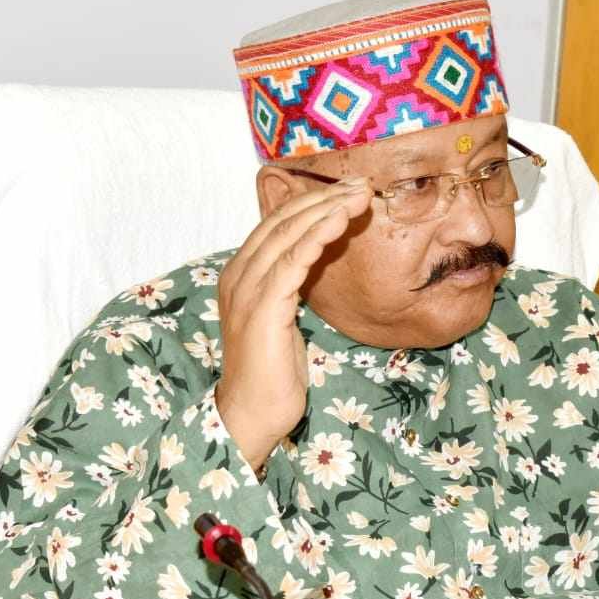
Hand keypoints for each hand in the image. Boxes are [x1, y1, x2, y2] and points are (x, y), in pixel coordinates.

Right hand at [216, 177, 373, 469]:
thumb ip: (290, 286)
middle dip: (324, 198)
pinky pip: (292, 261)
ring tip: (359, 197)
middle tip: (361, 185)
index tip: (348, 190)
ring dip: (326, 211)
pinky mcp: (263, 307)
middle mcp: (237, 275)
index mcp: (240, 274)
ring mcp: (246, 290)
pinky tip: (339, 222)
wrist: (252, 414)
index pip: (276, 223)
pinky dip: (317, 237)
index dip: (312, 202)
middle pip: (282, 220)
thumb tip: (316, 260)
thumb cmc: (273, 372)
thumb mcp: (282, 318)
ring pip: (288, 234)